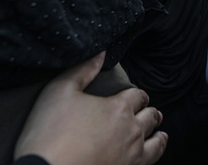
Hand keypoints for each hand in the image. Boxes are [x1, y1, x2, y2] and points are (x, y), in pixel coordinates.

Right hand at [14, 53, 167, 164]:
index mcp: (119, 107)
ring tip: (159, 133)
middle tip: (148, 112)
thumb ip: (83, 70)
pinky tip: (149, 154)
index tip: (134, 97)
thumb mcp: (59, 91)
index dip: (137, 95)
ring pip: (157, 141)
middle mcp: (132, 130)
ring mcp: (133, 154)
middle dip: (149, 112)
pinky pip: (151, 161)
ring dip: (158, 134)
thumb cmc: (49, 134)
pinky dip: (155, 154)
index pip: (138, 95)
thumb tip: (101, 53)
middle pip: (151, 116)